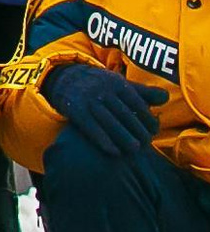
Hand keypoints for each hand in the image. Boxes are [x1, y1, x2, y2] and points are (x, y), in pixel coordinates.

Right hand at [45, 62, 168, 165]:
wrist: (65, 79)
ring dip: (123, 137)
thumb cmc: (100, 85)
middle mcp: (102, 90)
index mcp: (116, 83)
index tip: (154, 131)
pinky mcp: (76, 111)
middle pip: (124, 114)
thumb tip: (166, 97)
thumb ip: (143, 92)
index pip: (137, 103)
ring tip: (134, 150)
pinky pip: (92, 128)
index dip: (147, 118)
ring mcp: (88, 101)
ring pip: (109, 122)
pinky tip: (114, 152)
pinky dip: (103, 141)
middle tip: (146, 143)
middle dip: (137, 130)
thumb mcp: (119, 84)